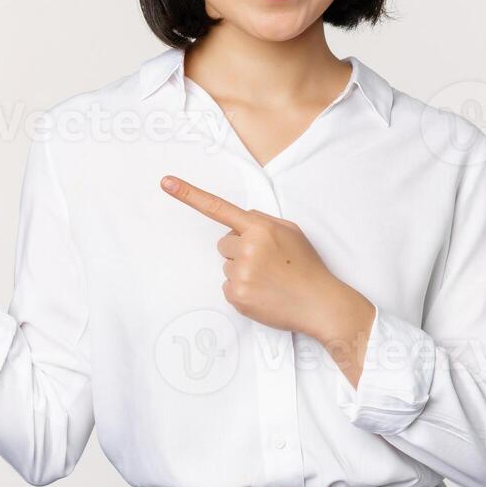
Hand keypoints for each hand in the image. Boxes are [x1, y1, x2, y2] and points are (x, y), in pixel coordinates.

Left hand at [159, 174, 372, 348]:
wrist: (319, 303)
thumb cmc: (306, 266)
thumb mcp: (290, 231)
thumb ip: (262, 221)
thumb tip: (239, 221)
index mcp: (260, 228)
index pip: (219, 208)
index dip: (189, 194)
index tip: (166, 183)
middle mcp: (247, 248)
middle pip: (224, 244)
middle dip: (240, 251)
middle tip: (267, 263)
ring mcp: (240, 273)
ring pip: (226, 266)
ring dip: (242, 271)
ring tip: (269, 279)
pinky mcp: (236, 296)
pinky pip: (227, 287)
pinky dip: (242, 290)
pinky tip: (263, 292)